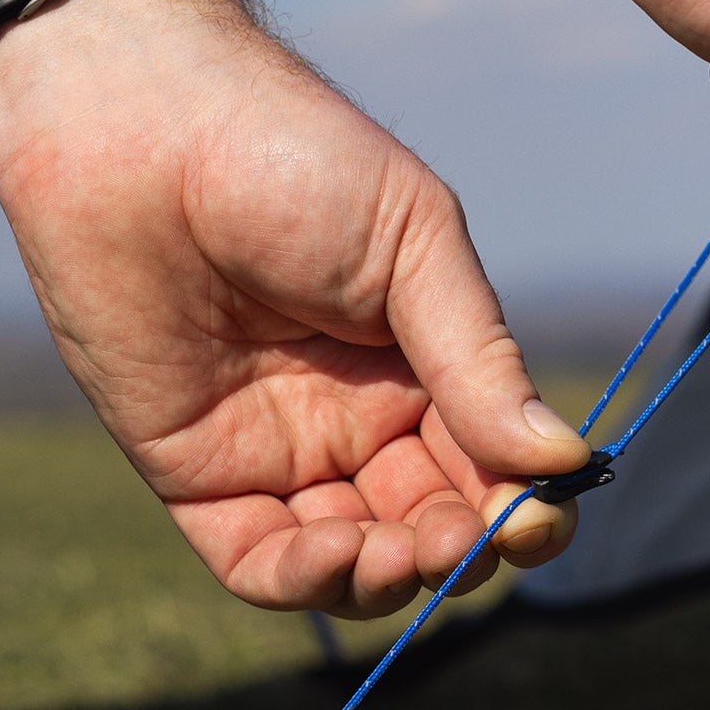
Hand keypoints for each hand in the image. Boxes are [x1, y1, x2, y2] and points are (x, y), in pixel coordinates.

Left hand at [0, 0, 590, 617]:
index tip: (539, 514)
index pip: (494, 463)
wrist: (142, 130)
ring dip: (395, 578)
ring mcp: (281, 451)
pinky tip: (338, 552)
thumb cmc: (295, 160)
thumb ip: (483, 362)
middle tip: (473, 535)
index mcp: (426, 363)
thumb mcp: (416, 248)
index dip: (525, 504)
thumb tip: (567, 461)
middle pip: (435, 525)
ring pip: (357, 563)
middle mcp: (361, 419)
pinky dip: (307, 580)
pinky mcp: (197, 474)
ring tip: (404, 550)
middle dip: (465, 548)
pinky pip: (260, 562)